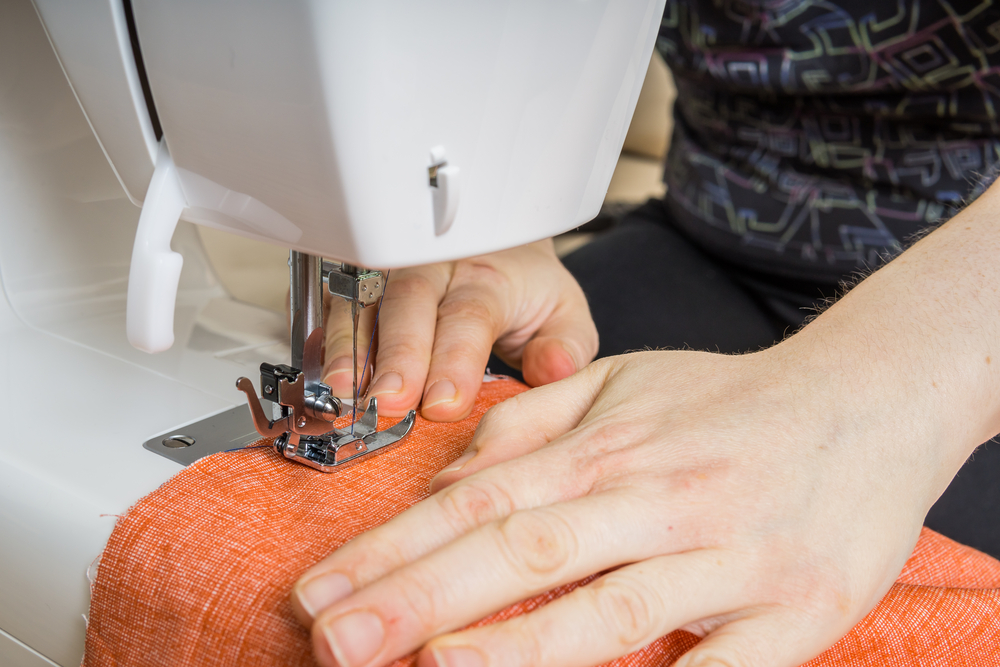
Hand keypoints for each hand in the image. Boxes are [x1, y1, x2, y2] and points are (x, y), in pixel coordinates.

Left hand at [290, 343, 955, 666]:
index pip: (480, 501)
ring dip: (514, 646)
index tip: (323, 589)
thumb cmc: (733, 401)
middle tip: (334, 639)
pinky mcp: (794, 612)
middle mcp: (659, 498)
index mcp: (611, 449)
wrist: (869, 401)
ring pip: (609, 609)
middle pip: (523, 552)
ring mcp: (728, 559)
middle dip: (418, 599)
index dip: (394, 547)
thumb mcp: (627, 380)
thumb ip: (533, 423)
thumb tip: (454, 474)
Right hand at [322, 240, 597, 420]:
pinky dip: (325, 343)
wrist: (498, 250)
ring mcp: (391, 274)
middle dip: (397, 355)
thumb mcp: (564, 315)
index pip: (470, 314)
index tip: (443, 403)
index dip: (455, 358)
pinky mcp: (361, 287)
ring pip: (364, 302)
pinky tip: (321, 376)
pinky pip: (336, 307)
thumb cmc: (525, 293)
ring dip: (350, 349)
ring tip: (342, 392)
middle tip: (388, 402)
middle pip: (409, 304)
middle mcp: (435, 268)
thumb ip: (565, 346)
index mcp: (489, 275)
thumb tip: (553, 369)